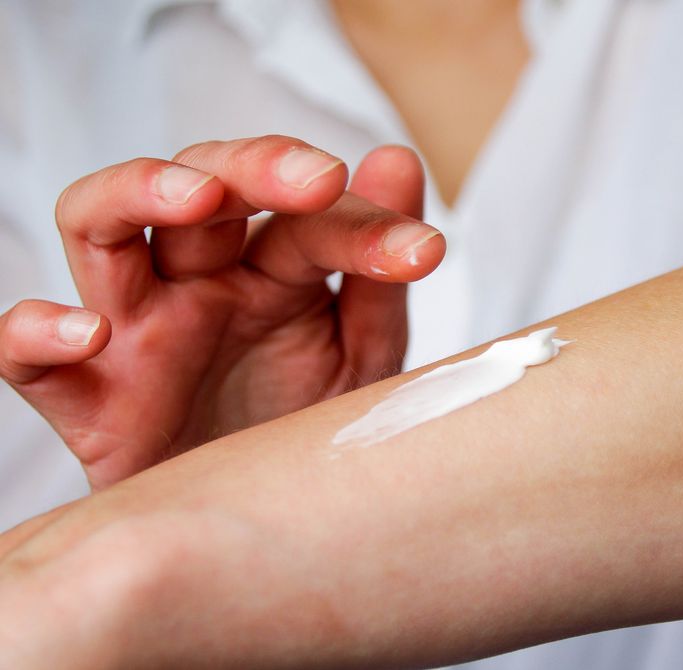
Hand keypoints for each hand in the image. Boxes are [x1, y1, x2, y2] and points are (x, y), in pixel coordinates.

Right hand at [0, 137, 444, 487]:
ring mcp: (136, 331)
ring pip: (98, 224)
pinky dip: (36, 332)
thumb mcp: (359, 360)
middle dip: (254, 167)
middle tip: (316, 180)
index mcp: (270, 272)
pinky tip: (89, 334)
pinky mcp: (86, 397)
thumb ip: (376, 274)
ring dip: (138, 193)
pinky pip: (22, 351)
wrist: (254, 537)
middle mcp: (198, 284)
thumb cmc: (299, 436)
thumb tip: (397, 159)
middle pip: (198, 182)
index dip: (362, 221)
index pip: (304, 215)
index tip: (421, 252)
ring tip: (198, 199)